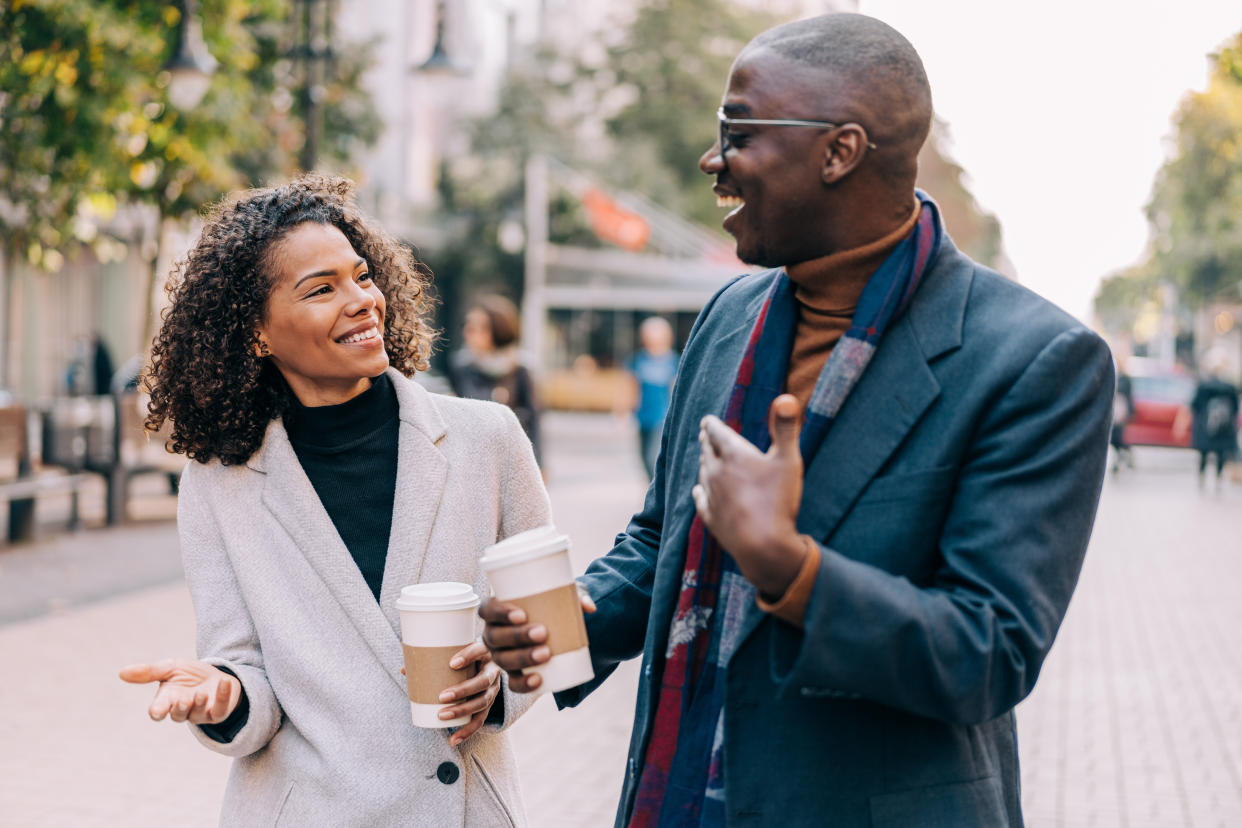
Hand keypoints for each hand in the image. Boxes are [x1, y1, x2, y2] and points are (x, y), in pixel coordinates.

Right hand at [118, 659, 240, 724]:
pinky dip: (222, 696)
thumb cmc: (190, 674)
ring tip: (201, 692)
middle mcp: (183, 710)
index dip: (158, 711)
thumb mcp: (171, 668)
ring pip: (197, 715)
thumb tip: (122, 672)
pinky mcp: (218, 712)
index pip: (158, 711)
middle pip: (177, 716)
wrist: (217, 674)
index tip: (157, 710)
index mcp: (167, 700)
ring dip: (199, 704)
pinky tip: (224, 682)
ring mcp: (200, 713)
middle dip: (180, 708)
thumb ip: (149, 672)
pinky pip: (220, 709)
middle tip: (183, 700)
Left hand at [436, 642, 497, 746]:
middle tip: (441, 696)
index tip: (451, 663)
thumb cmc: (465, 658)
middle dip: (463, 691)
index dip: (469, 656)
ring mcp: (493, 690)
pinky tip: (453, 739)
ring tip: (442, 715)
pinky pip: (480, 720)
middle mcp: (492, 672)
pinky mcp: (488, 705)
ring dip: (462, 711)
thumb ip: (433, 659)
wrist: (485, 666)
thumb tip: (404, 670)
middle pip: (482, 682)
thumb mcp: (455, 654)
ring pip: (482, 702)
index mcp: (484, 653)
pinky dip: (467, 732)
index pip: (480, 651)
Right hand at [479, 589, 595, 693]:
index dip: (499, 612)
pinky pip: (513, 683)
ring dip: (522, 658)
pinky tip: (538, 680)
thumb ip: (576, 596)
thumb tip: (590, 607)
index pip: (487, 610)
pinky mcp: (513, 674)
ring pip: (503, 660)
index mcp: (495, 611)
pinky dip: (524, 684)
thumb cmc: (549, 606)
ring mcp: (501, 655)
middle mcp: (493, 634)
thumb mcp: (561, 597)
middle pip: (496, 637)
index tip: (522, 614)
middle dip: (517, 636)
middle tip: (542, 632)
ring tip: (545, 653)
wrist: (552, 631)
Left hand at [693, 394, 807, 598]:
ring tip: (704, 457)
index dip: (712, 424)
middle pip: (707, 450)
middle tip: (704, 433)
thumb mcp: (788, 460)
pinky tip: (698, 490)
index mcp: (733, 455)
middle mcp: (716, 473)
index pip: (717, 432)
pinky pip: (700, 499)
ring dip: (703, 462)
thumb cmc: (778, 500)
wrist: (763, 546)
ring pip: (703, 473)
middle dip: (706, 440)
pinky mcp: (711, 517)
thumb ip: (786, 428)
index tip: (707, 419)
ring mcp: (711, 496)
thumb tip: (786, 398)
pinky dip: (699, 491)